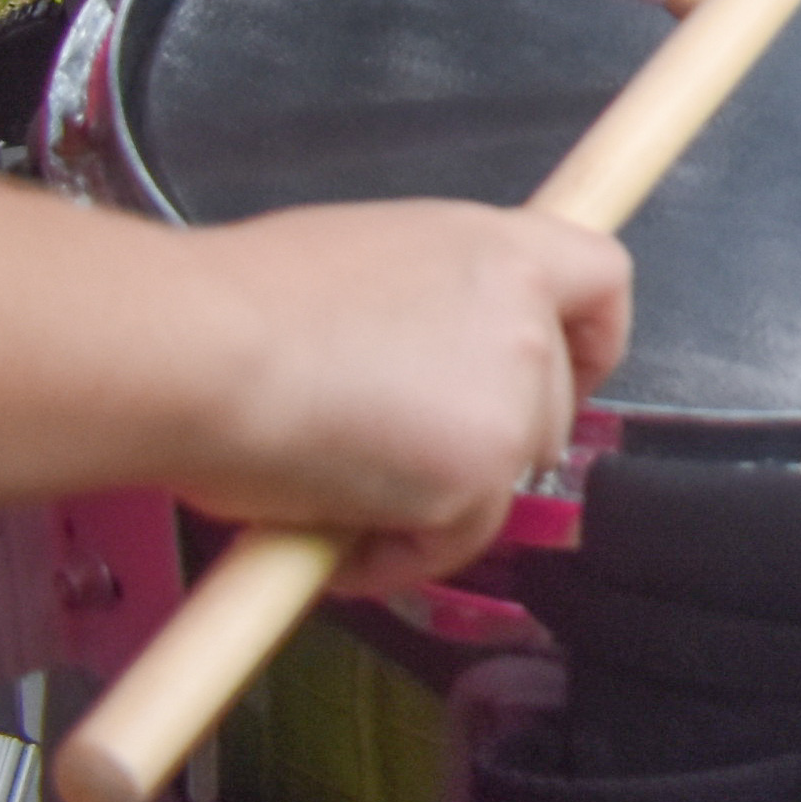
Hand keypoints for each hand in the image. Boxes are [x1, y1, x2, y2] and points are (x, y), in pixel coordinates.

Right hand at [174, 202, 633, 592]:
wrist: (195, 351)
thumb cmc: (236, 304)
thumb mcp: (365, 266)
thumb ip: (429, 307)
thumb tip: (420, 359)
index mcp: (497, 249)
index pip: (604, 280)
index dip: (592, 337)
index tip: (562, 370)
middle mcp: (523, 320)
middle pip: (553, 404)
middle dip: (484, 443)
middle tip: (398, 457)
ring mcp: (510, 402)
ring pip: (503, 479)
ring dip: (436, 500)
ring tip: (338, 491)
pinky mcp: (476, 479)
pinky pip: (451, 539)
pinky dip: (394, 552)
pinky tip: (327, 531)